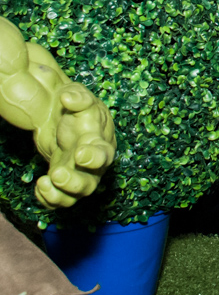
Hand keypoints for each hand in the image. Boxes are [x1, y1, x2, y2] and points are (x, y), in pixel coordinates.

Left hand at [37, 83, 115, 208]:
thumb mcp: (79, 96)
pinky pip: (59, 199)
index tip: (80, 154)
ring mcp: (78, 174)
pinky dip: (48, 198)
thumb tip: (68, 98)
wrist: (66, 119)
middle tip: (56, 174)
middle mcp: (92, 164)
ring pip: (74, 196)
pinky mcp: (63, 182)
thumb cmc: (77, 107)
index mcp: (100, 142)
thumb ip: (78, 97)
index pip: (103, 154)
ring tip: (43, 183)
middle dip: (74, 183)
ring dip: (59, 195)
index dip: (94, 158)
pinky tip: (39, 186)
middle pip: (90, 183)